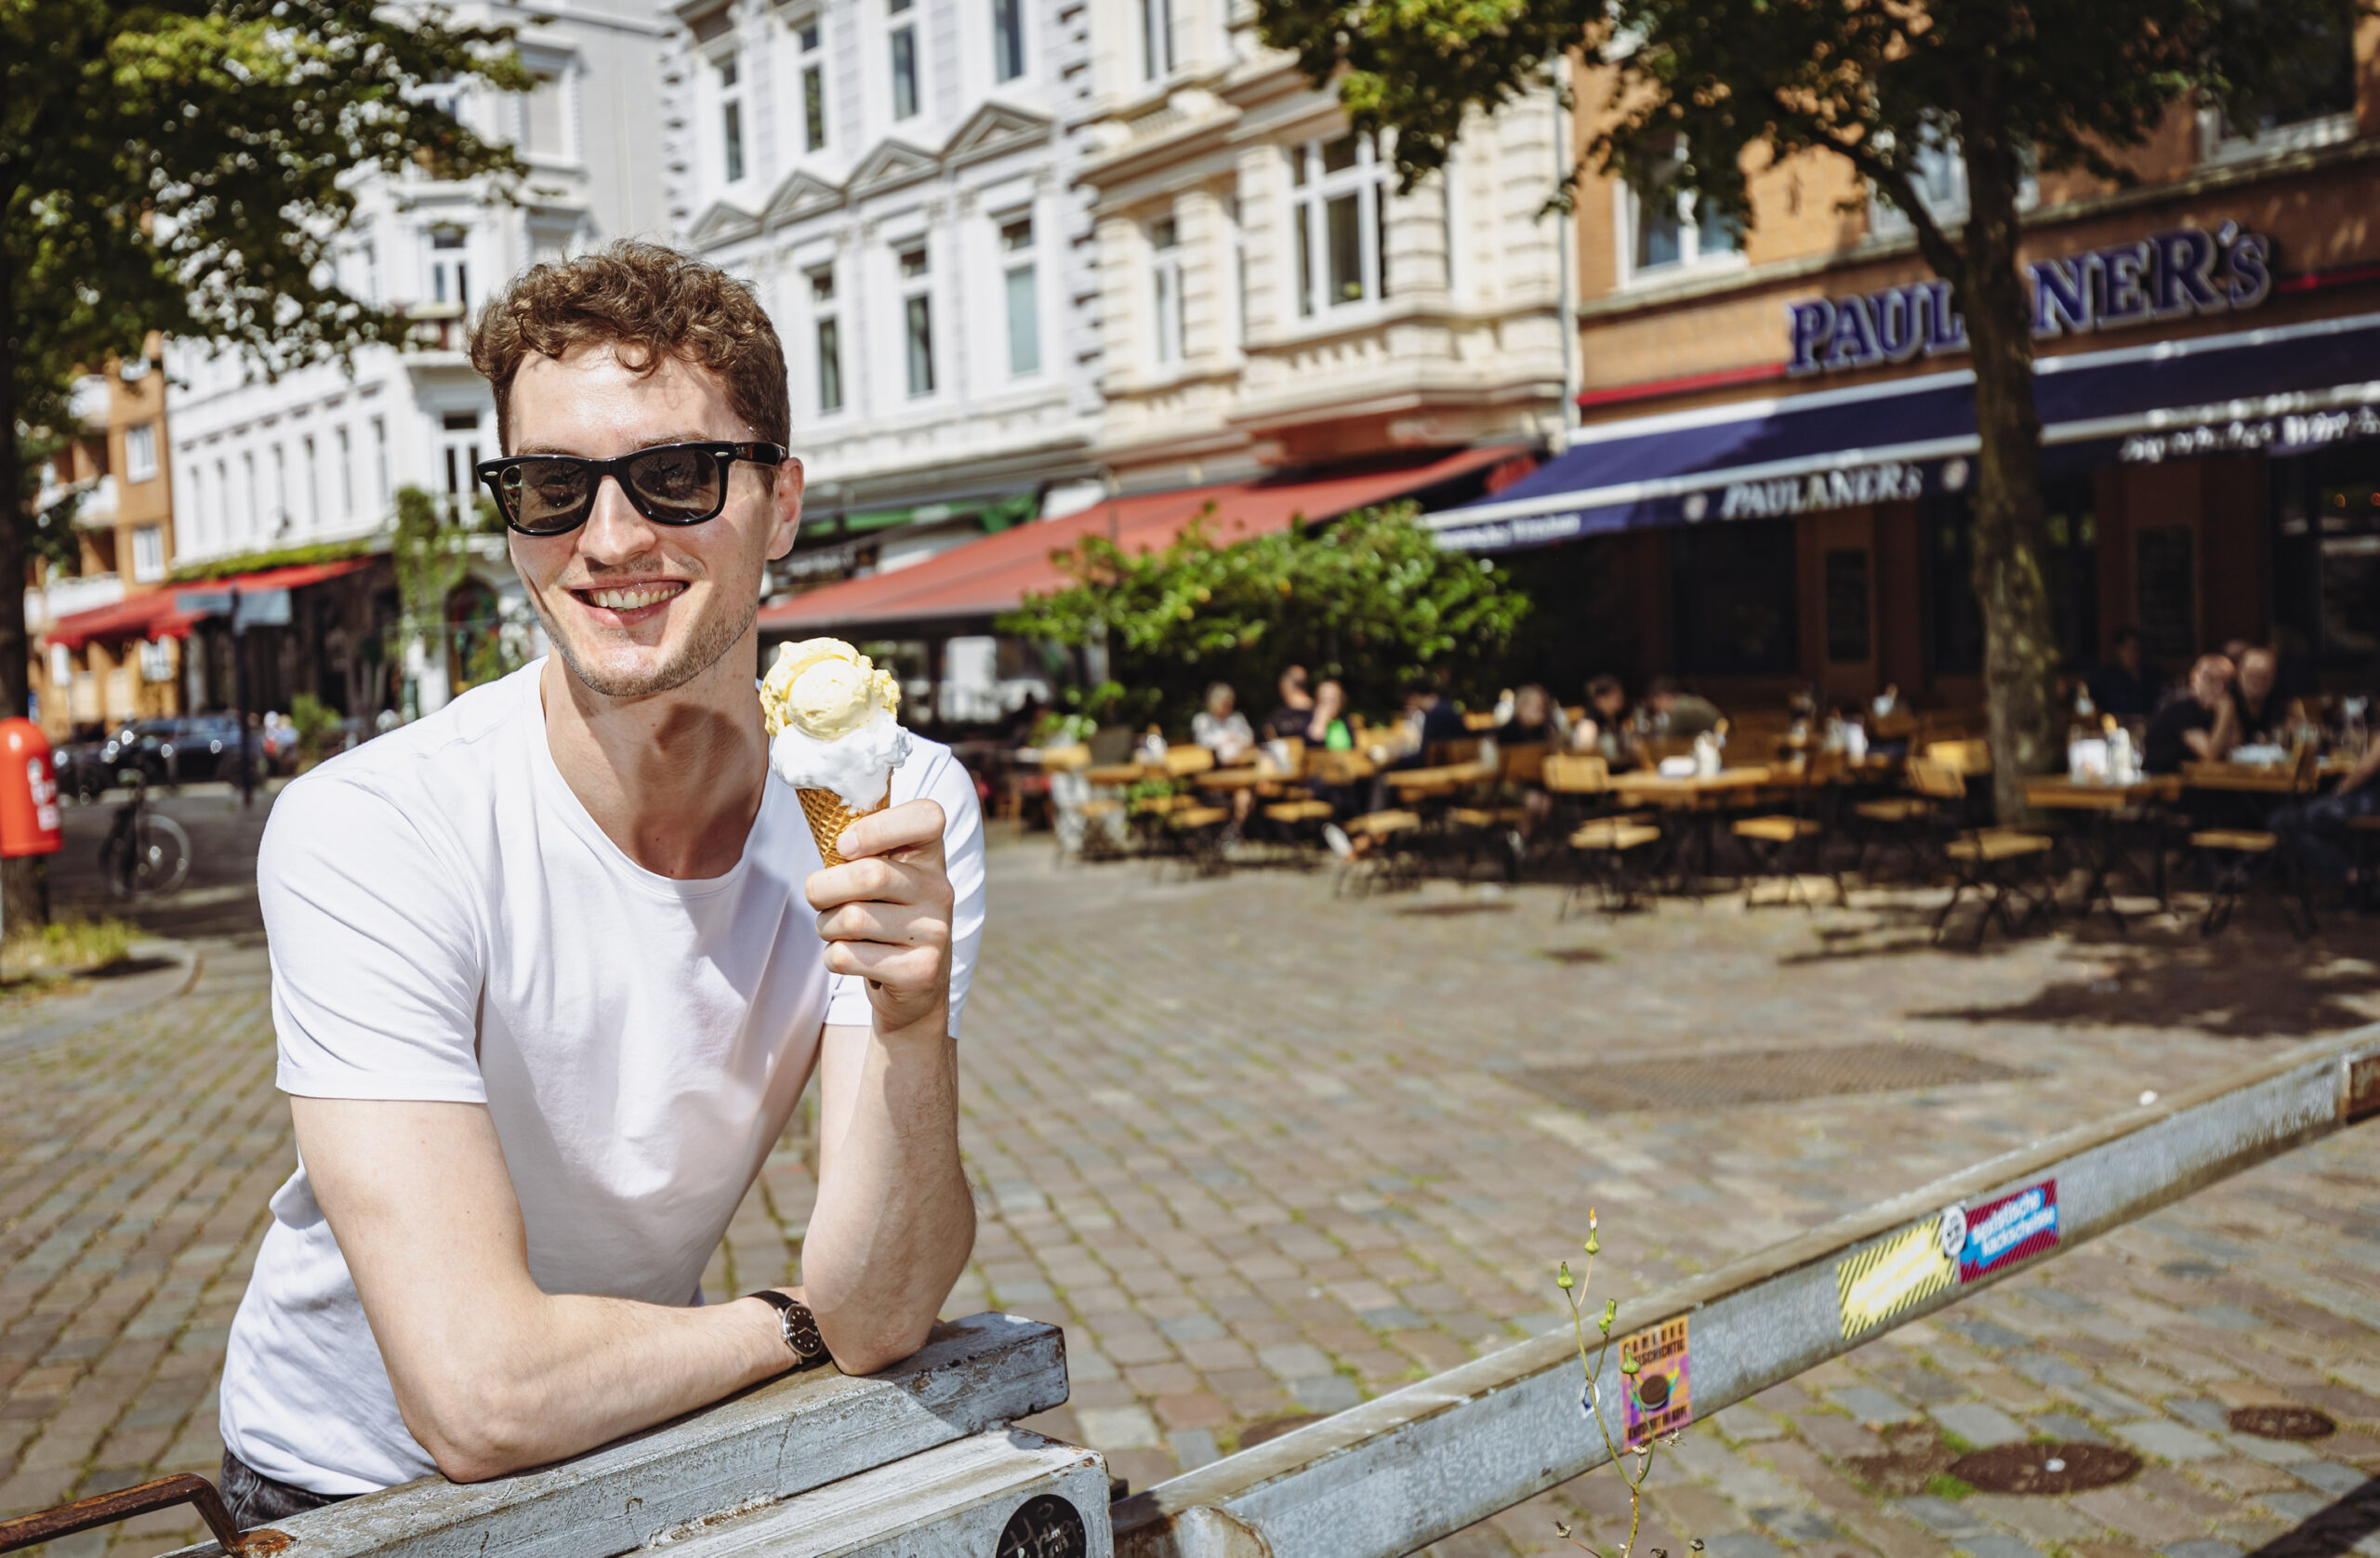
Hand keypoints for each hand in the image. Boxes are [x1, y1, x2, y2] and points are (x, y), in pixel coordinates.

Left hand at [807, 799, 951, 1038]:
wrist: (915, 986)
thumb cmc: (884, 916)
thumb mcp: (884, 876)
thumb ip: (860, 850)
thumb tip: (821, 822)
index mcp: (931, 856)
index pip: (927, 817)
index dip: (877, 826)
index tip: (845, 846)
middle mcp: (940, 890)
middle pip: (867, 875)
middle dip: (822, 888)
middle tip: (817, 897)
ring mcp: (935, 932)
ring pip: (851, 920)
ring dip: (825, 926)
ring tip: (835, 929)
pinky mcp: (920, 971)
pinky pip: (848, 956)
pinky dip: (832, 957)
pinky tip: (849, 956)